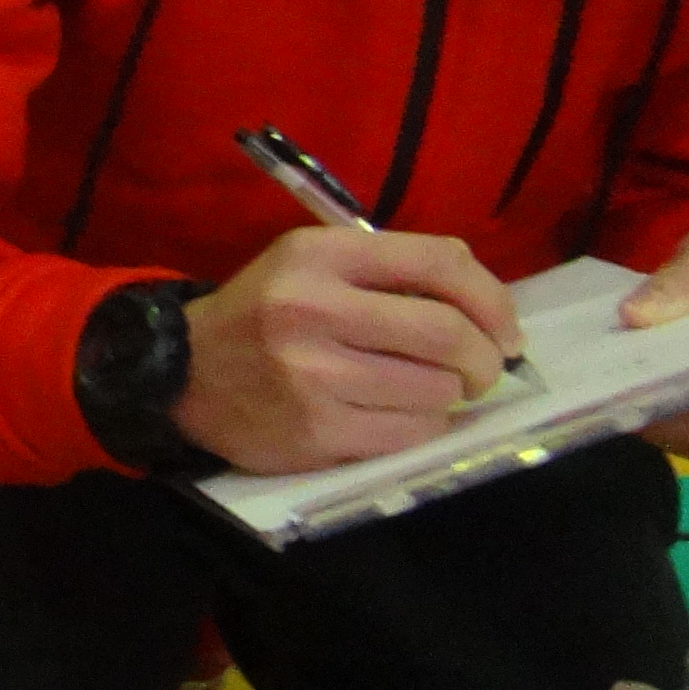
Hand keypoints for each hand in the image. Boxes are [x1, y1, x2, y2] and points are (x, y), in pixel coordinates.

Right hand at [169, 224, 518, 472]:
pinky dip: (421, 427)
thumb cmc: (264, 314)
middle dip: (487, 358)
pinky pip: (410, 433)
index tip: (507, 329)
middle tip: (484, 370)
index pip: (439, 263)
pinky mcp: (316, 432)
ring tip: (427, 391)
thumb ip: (390, 271)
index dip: (493, 298)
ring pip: (436, 390)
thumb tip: (489, 311)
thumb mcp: (310, 264)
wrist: (181, 374)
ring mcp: (313, 376)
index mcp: (318, 255)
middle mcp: (313, 309)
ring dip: (449, 395)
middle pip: (447, 333)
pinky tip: (397, 416)